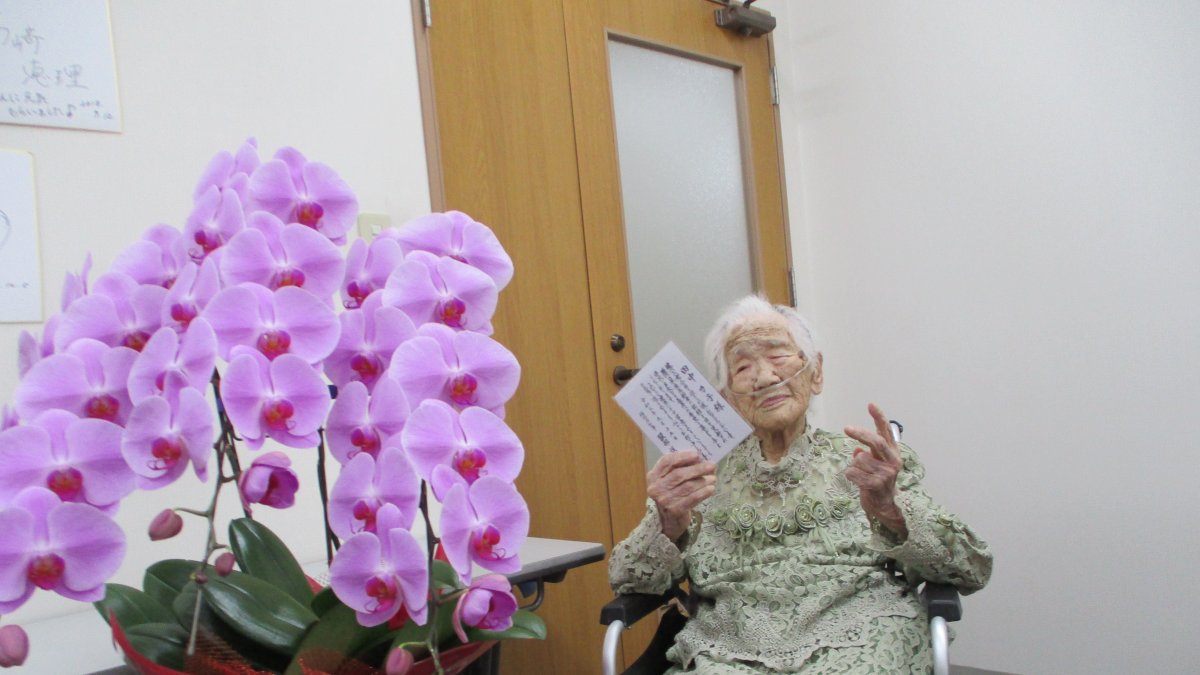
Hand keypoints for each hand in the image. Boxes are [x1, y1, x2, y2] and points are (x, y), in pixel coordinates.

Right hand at [646, 450, 716, 540]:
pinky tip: (711, 489)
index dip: (682, 456)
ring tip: (713, 478)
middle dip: (697, 469)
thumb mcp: (668, 480)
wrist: (668, 520)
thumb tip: (699, 458)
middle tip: (712, 465)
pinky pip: (692, 499)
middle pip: (678, 474)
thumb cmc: (671, 494)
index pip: (666, 461)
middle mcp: (656, 488)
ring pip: (687, 486)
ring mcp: (664, 500)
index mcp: (653, 476)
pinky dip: (703, 493)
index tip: (697, 454)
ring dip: (703, 481)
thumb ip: (679, 468)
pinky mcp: (674, 510)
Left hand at [843, 403, 906, 536]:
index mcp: (893, 453)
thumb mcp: (875, 464)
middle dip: (861, 433)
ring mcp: (886, 474)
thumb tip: (857, 450)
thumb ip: (869, 453)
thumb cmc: (877, 481)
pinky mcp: (876, 485)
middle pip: (876, 442)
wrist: (884, 506)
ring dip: (854, 465)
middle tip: (847, 428)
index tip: (871, 404)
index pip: (886, 432)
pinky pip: (854, 472)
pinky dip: (850, 475)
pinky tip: (858, 482)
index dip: (879, 417)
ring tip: (861, 474)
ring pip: (860, 459)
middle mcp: (893, 462)